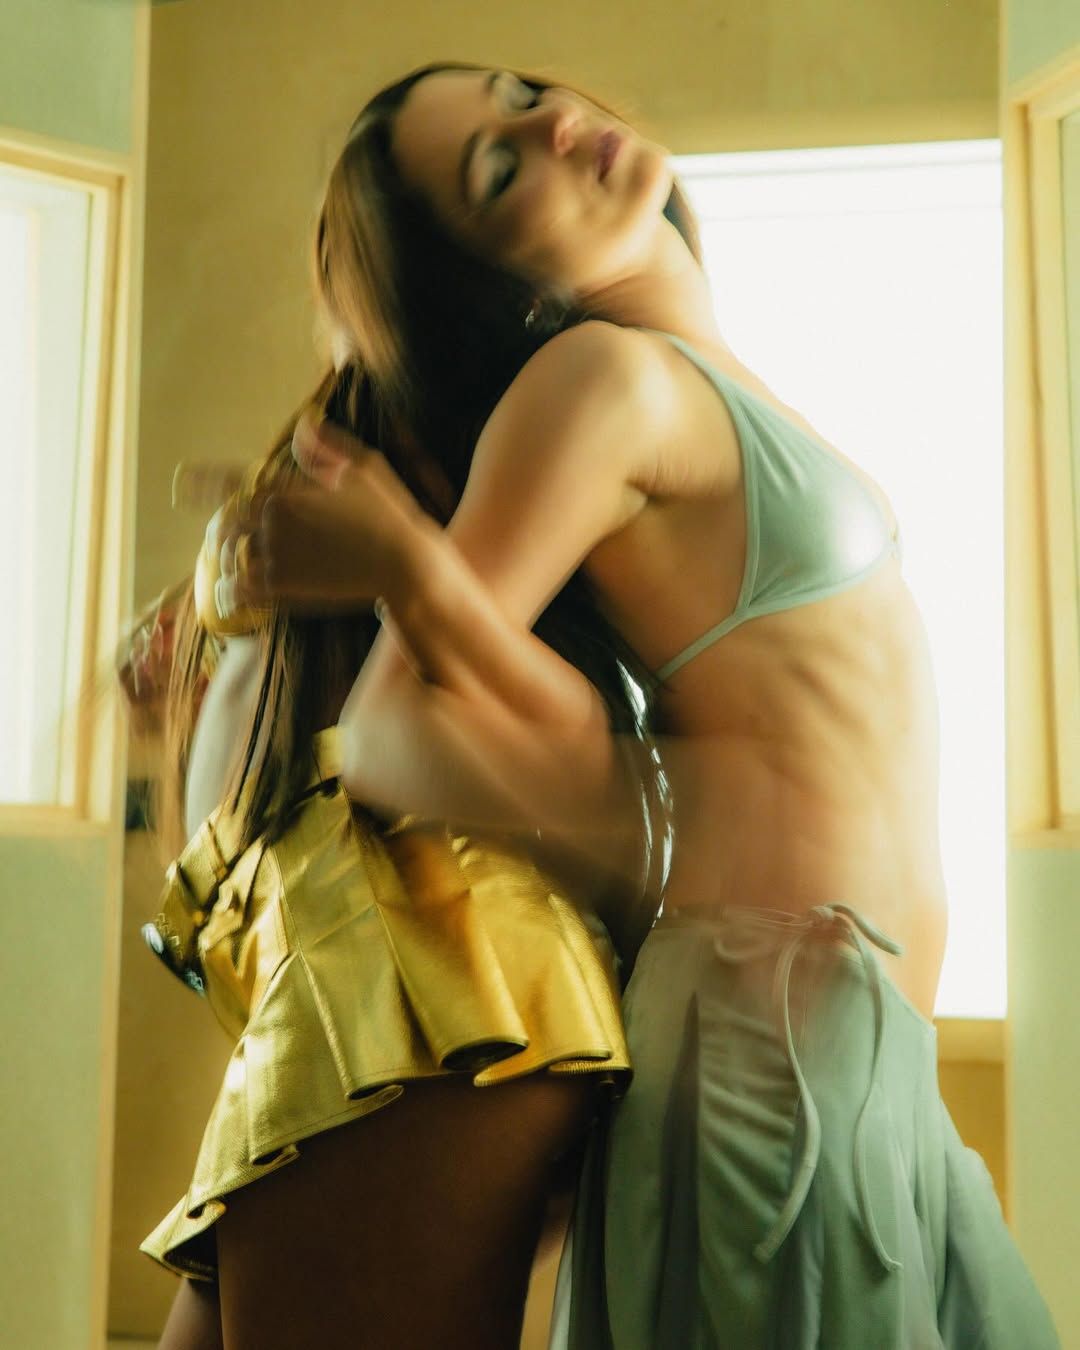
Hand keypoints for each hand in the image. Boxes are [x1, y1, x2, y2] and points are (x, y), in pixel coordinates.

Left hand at [215, 412, 432, 615]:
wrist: (406, 567)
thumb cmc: (391, 515)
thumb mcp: (366, 468)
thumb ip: (328, 449)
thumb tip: (303, 426)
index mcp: (289, 488)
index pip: (235, 481)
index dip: (204, 482)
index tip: (182, 481)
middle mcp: (274, 520)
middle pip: (225, 522)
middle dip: (219, 528)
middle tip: (220, 535)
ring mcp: (277, 556)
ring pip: (229, 557)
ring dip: (225, 559)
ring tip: (230, 565)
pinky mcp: (284, 590)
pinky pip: (239, 591)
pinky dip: (230, 593)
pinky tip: (231, 596)